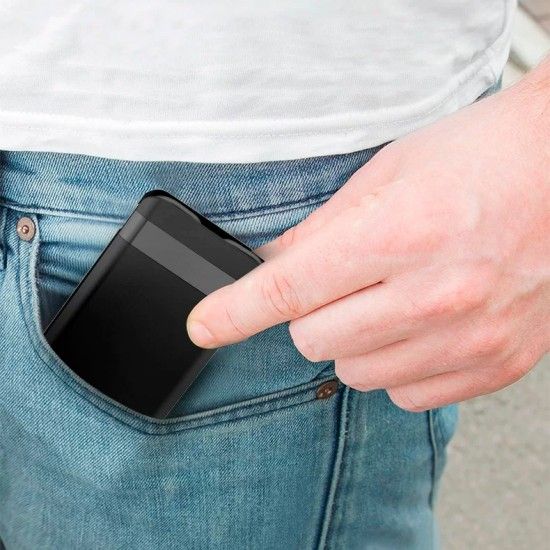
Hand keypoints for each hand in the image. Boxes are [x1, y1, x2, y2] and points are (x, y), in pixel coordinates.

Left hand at [187, 60, 549, 411]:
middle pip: (314, 339)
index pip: (289, 289)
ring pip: (355, 373)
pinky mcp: (495, 363)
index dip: (234, 312)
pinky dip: (395, 364)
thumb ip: (321, 229)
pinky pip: (405, 392)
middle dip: (309, 312)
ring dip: (352, 340)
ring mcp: (471, 336)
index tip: (204, 327)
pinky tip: (418, 326)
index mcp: (401, 232)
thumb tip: (270, 265)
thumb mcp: (387, 173)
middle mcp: (437, 293)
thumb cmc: (479, 159)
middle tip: (341, 281)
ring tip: (387, 298)